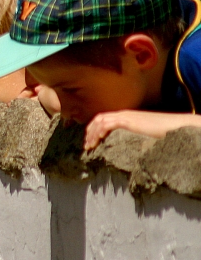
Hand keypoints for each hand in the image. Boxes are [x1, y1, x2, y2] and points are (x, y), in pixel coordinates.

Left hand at [84, 110, 200, 149]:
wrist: (173, 125)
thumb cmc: (160, 130)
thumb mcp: (142, 132)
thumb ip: (132, 135)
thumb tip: (126, 146)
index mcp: (124, 115)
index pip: (103, 118)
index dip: (93, 129)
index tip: (90, 140)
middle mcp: (122, 114)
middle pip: (98, 119)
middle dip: (89, 132)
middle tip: (86, 145)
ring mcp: (125, 116)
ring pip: (101, 121)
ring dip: (92, 133)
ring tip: (89, 145)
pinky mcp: (129, 121)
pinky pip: (109, 123)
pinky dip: (101, 130)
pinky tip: (98, 139)